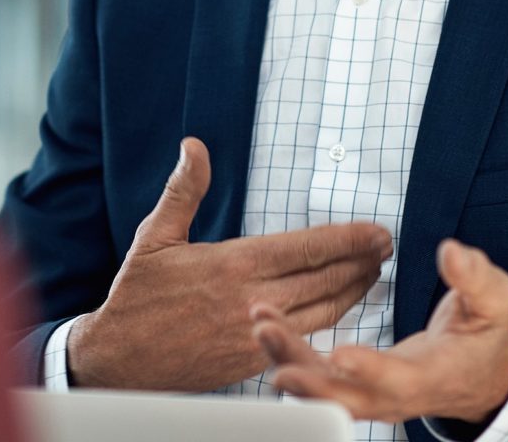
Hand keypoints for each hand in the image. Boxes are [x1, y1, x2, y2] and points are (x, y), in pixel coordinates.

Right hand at [68, 137, 391, 390]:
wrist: (121, 360)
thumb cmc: (137, 295)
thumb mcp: (155, 235)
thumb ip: (184, 190)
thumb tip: (194, 146)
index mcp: (231, 265)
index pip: (304, 248)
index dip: (345, 240)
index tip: (374, 231)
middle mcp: (251, 301)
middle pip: (323, 280)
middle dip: (360, 262)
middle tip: (386, 247)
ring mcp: (256, 335)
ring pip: (321, 311)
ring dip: (353, 290)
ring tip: (374, 272)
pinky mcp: (254, 361)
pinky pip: (304, 337)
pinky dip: (329, 319)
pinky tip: (339, 307)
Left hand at [252, 239, 507, 424]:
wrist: (478, 372)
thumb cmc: (484, 332)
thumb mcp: (493, 302)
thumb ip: (476, 279)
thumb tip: (452, 253)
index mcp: (433, 374)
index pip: (400, 379)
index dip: (371, 371)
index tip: (341, 356)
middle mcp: (396, 394)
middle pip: (348, 396)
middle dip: (309, 376)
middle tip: (274, 348)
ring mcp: (372, 394)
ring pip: (324, 390)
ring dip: (288, 360)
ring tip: (259, 326)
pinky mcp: (353, 384)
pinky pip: (316, 378)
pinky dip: (289, 356)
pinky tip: (264, 329)